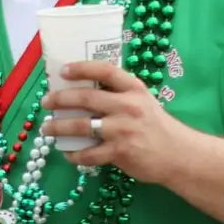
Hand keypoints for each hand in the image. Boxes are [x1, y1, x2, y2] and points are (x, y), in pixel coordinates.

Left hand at [40, 61, 191, 183]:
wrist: (178, 155)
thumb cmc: (155, 126)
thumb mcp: (142, 101)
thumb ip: (118, 94)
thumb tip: (82, 89)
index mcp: (133, 89)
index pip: (105, 70)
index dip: (81, 68)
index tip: (63, 70)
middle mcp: (128, 106)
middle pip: (86, 97)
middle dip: (60, 99)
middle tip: (45, 102)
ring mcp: (123, 129)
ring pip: (82, 126)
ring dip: (59, 127)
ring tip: (47, 128)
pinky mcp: (120, 152)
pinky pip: (89, 154)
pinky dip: (75, 155)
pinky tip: (68, 153)